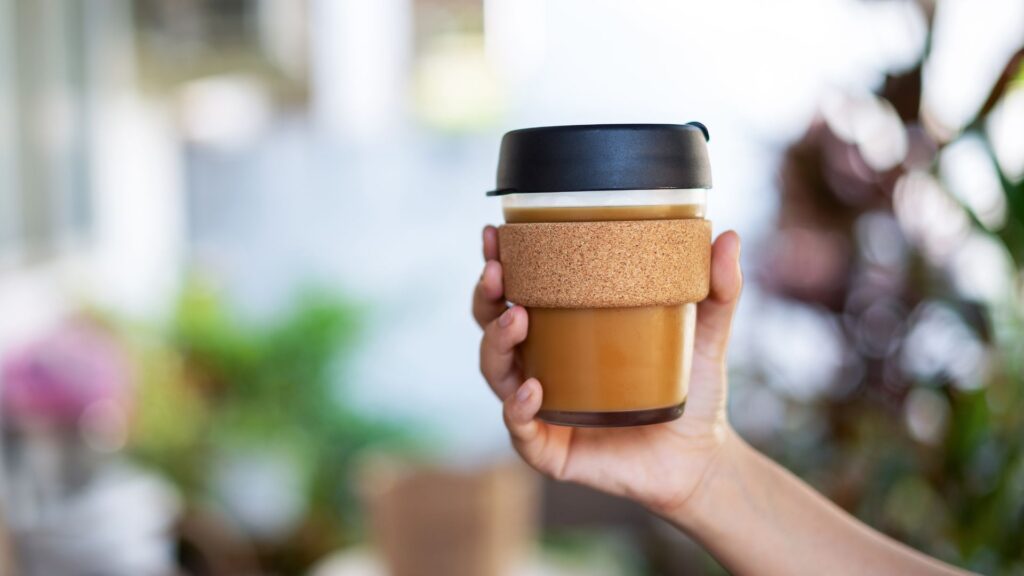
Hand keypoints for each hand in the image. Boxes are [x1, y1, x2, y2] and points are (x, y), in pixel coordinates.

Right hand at [473, 225, 743, 513]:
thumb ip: (717, 287)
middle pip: (491, 328)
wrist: (703, 457)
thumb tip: (727, 236)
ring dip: (497, 344)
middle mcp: (541, 365)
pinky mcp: (549, 449)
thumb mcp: (706, 332)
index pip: (517, 292)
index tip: (494, 234)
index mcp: (562, 331)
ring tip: (519, 320)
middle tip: (498, 272)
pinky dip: (517, 408)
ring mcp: (541, 408)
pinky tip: (532, 388)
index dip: (497, 263)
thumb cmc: (692, 389)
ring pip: (495, 373)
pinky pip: (520, 429)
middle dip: (485, 297)